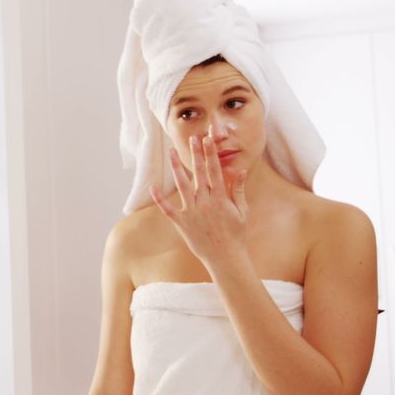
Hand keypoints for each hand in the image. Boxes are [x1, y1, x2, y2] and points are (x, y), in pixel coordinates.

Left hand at [149, 135, 249, 269]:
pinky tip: (152, 186)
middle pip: (199, 173)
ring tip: (171, 152)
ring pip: (182, 186)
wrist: (225, 257)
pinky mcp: (182, 223)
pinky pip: (168, 209)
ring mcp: (192, 212)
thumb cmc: (235, 234)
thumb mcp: (242, 211)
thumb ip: (237, 190)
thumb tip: (240, 170)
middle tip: (192, 138)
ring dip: (177, 168)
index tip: (207, 140)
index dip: (210, 154)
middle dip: (195, 154)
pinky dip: (159, 198)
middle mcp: (205, 202)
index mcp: (220, 198)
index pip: (215, 171)